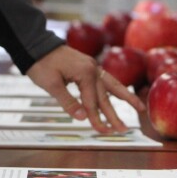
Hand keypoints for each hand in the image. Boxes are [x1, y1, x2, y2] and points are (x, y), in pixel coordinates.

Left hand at [26, 45, 145, 132]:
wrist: (36, 45)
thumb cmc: (41, 63)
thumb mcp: (51, 84)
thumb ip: (68, 101)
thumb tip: (82, 118)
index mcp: (85, 73)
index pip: (92, 102)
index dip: (96, 118)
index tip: (101, 131)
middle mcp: (93, 69)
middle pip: (105, 97)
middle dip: (113, 115)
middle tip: (123, 130)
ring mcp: (93, 67)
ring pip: (113, 86)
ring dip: (127, 98)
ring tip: (140, 108)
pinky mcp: (90, 67)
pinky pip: (107, 80)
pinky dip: (116, 89)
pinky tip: (122, 95)